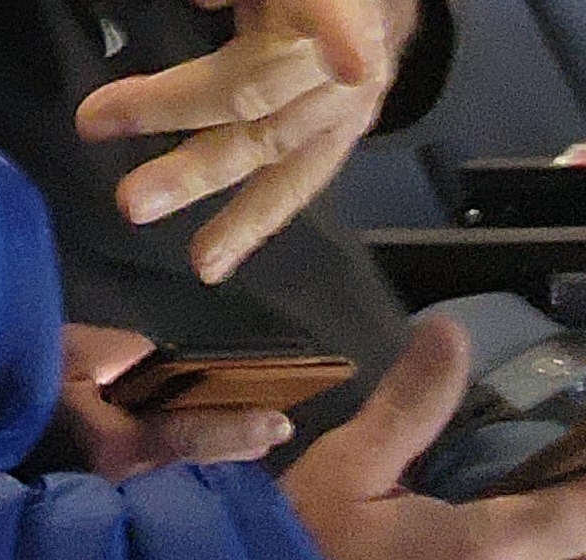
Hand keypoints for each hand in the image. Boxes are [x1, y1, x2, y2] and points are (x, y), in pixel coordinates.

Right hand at [52, 325, 293, 479]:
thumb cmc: (19, 382)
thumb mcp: (64, 353)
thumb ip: (118, 351)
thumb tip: (155, 358)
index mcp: (119, 442)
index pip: (191, 432)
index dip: (237, 428)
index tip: (280, 424)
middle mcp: (126, 475)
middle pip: (190, 456)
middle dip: (228, 441)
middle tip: (268, 427)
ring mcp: (116, 485)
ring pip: (171, 462)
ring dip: (197, 444)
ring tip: (234, 429)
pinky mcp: (103, 482)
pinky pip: (149, 464)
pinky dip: (168, 448)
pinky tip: (172, 432)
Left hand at [76, 0, 411, 280]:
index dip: (342, 27)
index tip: (350, 60)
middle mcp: (349, 49)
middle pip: (262, 83)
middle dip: (180, 111)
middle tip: (94, 122)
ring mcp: (346, 105)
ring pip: (269, 145)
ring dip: (202, 179)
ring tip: (134, 204)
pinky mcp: (332, 139)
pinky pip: (290, 183)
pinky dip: (251, 222)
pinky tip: (209, 258)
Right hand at [284, 315, 585, 559]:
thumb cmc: (309, 536)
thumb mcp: (348, 465)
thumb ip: (408, 406)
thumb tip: (451, 332)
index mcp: (488, 545)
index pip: (580, 512)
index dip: (582, 470)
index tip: (572, 421)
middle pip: (574, 539)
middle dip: (567, 493)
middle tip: (548, 445)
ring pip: (554, 552)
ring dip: (551, 518)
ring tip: (527, 474)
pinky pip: (525, 558)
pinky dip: (530, 536)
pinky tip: (493, 511)